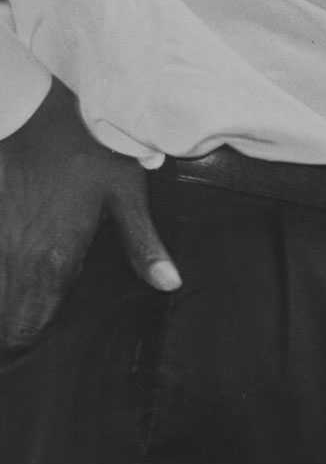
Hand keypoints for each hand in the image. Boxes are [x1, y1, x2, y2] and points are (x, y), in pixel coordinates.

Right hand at [0, 79, 178, 347]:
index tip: (31, 353)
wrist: (35, 110)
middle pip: (4, 319)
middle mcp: (18, 257)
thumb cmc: (89, 151)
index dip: (27, 345)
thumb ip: (144, 246)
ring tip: (14, 319)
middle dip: (11, 336)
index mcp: (54, 260)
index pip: (28, 326)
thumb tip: (170, 284)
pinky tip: (9, 275)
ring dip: (3, 306)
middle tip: (22, 344)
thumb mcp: (126, 195)